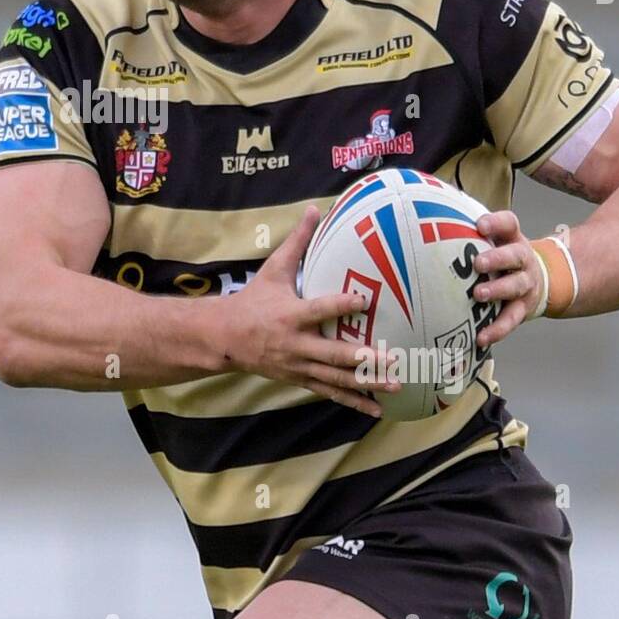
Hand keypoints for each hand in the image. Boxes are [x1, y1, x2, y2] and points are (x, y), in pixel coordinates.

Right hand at [219, 205, 398, 417]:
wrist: (225, 338)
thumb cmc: (253, 300)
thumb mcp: (273, 270)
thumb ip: (297, 242)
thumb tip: (315, 209)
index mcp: (290, 314)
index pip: (319, 310)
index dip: (341, 305)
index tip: (365, 300)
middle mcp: (296, 344)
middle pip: (332, 355)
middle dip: (362, 359)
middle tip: (391, 358)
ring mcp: (299, 366)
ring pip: (336, 378)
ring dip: (366, 383)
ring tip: (394, 384)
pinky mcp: (300, 379)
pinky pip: (330, 393)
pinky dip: (353, 402)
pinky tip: (376, 410)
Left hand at [472, 210, 543, 349]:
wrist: (540, 282)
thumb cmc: (502, 258)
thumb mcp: (494, 240)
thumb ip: (467, 233)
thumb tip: (422, 221)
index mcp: (512, 239)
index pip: (509, 224)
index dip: (497, 223)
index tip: (480, 225)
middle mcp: (523, 259)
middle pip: (515, 255)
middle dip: (497, 258)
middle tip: (477, 264)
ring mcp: (525, 284)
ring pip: (515, 286)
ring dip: (498, 290)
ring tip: (479, 295)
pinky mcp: (523, 308)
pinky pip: (511, 319)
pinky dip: (497, 329)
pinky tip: (481, 337)